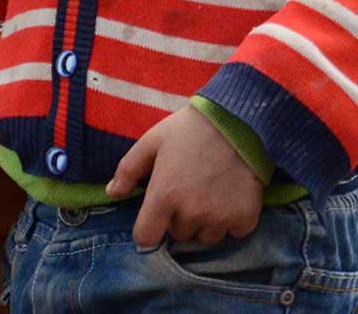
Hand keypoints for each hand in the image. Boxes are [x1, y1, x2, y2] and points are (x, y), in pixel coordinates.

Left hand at [107, 106, 263, 247]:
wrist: (240, 120)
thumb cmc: (190, 129)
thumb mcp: (152, 141)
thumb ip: (128, 169)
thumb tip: (112, 192)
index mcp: (164, 196)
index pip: (146, 238)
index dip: (148, 229)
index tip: (156, 217)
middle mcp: (191, 213)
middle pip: (178, 234)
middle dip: (180, 217)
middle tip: (189, 188)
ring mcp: (219, 218)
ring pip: (206, 237)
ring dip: (206, 222)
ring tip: (211, 192)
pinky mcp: (245, 218)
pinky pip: (233, 233)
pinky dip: (232, 220)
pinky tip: (231, 195)